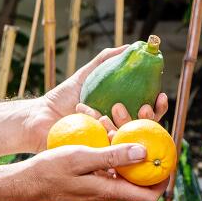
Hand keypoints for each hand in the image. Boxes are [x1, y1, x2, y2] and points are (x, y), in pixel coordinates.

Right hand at [14, 143, 165, 200]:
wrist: (22, 186)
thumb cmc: (48, 170)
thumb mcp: (81, 157)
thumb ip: (113, 156)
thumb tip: (144, 152)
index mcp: (110, 193)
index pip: (150, 197)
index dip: (164, 179)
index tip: (169, 158)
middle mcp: (108, 199)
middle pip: (138, 183)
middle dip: (144, 160)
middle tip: (145, 135)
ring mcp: (98, 196)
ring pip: (123, 177)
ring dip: (126, 156)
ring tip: (119, 130)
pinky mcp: (90, 191)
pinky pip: (109, 176)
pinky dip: (111, 160)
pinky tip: (103, 139)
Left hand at [24, 45, 169, 148]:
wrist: (40, 116)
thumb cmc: (63, 97)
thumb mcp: (86, 75)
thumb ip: (106, 60)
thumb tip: (131, 46)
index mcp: (121, 113)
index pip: (147, 112)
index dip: (158, 106)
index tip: (161, 95)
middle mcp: (118, 129)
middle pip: (143, 127)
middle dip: (148, 117)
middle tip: (142, 106)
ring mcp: (107, 143)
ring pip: (127, 138)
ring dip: (126, 124)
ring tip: (114, 111)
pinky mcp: (95, 154)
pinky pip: (107, 148)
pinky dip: (107, 135)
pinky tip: (103, 124)